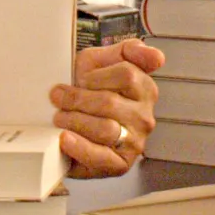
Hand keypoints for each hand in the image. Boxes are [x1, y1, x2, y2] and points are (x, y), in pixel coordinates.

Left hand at [50, 39, 163, 177]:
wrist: (73, 125)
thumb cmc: (88, 91)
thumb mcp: (101, 62)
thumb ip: (128, 50)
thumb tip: (158, 57)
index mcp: (145, 89)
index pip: (126, 74)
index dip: (95, 76)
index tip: (79, 78)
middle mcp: (144, 117)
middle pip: (109, 103)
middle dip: (76, 99)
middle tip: (57, 98)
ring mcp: (135, 142)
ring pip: (105, 129)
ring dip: (74, 121)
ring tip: (58, 117)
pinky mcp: (120, 164)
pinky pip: (100, 157)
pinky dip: (79, 147)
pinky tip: (64, 138)